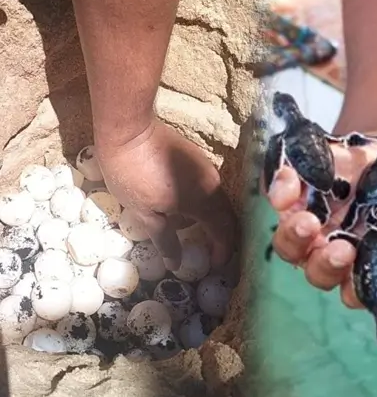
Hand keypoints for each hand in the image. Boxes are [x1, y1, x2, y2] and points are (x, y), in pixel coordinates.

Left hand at [95, 120, 236, 269]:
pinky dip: (203, 205)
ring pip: (218, 201)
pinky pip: (208, 188)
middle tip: (208, 254)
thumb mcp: (145, 214)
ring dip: (212, 220)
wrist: (129, 129)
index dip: (222, 252)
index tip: (214, 266)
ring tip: (195, 234)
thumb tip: (176, 263)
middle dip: (221, 238)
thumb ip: (165, 240)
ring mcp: (206, 168)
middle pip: (227, 217)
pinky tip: (184, 209)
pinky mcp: (196, 158)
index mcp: (205, 202)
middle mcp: (213, 185)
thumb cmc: (134, 174)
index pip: (225, 233)